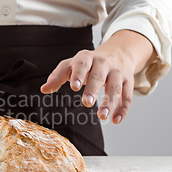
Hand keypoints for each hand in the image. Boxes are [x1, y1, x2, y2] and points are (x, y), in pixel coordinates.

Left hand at [40, 30, 154, 123]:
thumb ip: (58, 76)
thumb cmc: (90, 62)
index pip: (82, 64)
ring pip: (116, 87)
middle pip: (99, 76)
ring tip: (102, 116)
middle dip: (93, 89)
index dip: (79, 74)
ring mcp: (117, 72)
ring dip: (110, 102)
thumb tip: (43, 89)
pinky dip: (122, 109)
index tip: (74, 86)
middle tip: (87, 103)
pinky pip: (127, 96)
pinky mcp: (128, 81)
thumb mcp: (72, 64)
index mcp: (87, 58)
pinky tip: (115, 120)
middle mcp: (104, 63)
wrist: (118, 52)